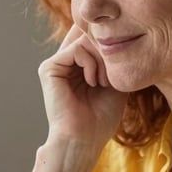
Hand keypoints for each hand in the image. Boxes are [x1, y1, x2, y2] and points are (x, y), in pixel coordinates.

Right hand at [39, 25, 126, 148]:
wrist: (85, 139)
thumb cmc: (102, 117)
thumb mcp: (116, 80)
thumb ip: (114, 57)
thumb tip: (120, 32)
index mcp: (79, 64)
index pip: (93, 36)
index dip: (110, 39)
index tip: (122, 58)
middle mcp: (66, 61)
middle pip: (91, 34)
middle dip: (108, 50)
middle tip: (112, 75)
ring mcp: (56, 64)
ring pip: (86, 39)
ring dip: (102, 59)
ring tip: (104, 82)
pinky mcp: (49, 68)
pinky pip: (76, 49)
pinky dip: (91, 63)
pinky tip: (93, 81)